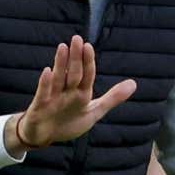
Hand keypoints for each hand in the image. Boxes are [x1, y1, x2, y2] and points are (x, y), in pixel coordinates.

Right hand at [4, 35, 136, 150]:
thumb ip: (112, 98)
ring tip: (63, 47)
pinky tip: (47, 71)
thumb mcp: (93, 111)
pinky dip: (45, 83)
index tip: (88, 46)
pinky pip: (43, 93)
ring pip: (58, 79)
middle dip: (75, 58)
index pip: (87, 75)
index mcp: (81, 93)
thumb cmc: (68, 121)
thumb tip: (134, 83)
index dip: (88, 61)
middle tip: (77, 39)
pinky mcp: (40, 106)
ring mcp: (53, 97)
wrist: (44, 136)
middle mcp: (67, 92)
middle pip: (73, 73)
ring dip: (61, 64)